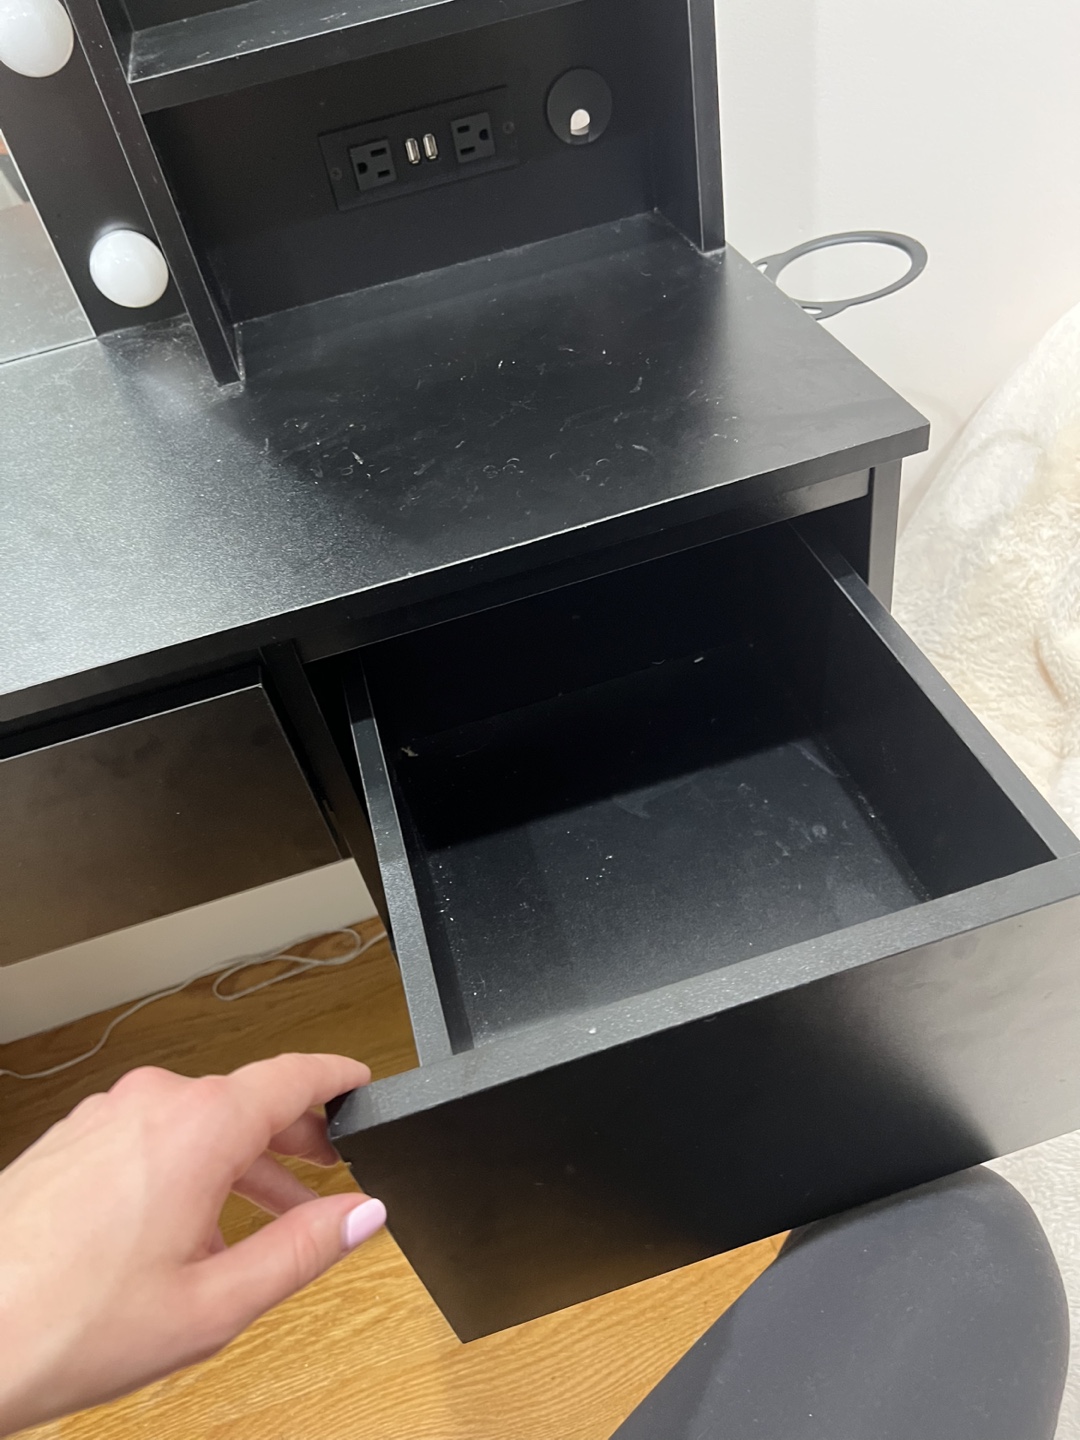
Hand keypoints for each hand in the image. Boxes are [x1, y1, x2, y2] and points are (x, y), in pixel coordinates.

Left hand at [0, 1053, 384, 1434]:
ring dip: (239, 1160)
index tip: (362, 1082)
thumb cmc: (66, 1325)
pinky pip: (151, 1134)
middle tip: (327, 1171)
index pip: (293, 1076)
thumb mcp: (213, 1304)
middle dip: (294, 1134)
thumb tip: (361, 1215)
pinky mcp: (73, 1137)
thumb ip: (301, 1251)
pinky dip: (187, 1164)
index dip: (338, 1077)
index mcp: (198, 1128)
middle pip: (246, 1098)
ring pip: (197, 1120)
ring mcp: (105, 1116)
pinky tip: (188, 1225)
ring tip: (262, 1218)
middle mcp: (152, 1103)